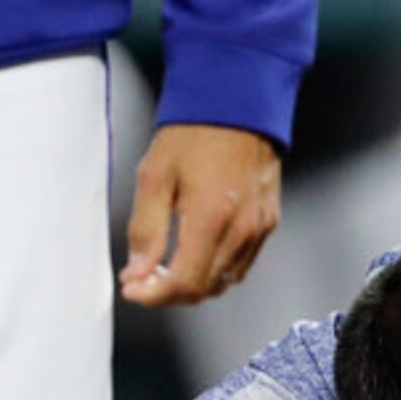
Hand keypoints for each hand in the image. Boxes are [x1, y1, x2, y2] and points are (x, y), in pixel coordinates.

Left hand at [120, 123, 282, 306]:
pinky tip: (196, 254)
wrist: (238, 104)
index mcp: (211, 216)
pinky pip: (241, 265)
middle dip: (170, 293)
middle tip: (143, 280)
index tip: (132, 289)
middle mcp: (241, 229)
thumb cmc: (195, 132)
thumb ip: (146, 229)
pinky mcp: (268, 223)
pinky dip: (216, 270)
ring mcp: (259, 228)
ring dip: (194, 283)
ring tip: (166, 268)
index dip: (155, 295)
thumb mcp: (154, 175)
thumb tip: (138, 272)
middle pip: (205, 289)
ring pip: (225, 281)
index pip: (185, 282)